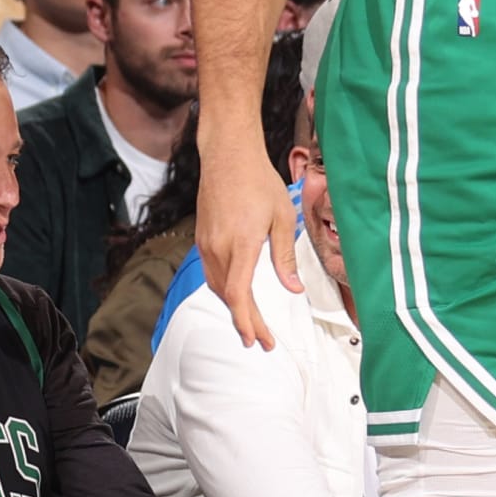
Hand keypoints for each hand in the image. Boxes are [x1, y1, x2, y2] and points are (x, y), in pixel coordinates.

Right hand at [197, 144, 303, 347]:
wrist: (227, 155)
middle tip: (263, 341)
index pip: (239, 296)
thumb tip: (293, 289)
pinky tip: (237, 294)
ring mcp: (206, 243)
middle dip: (246, 322)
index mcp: (241, 244)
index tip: (258, 340)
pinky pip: (212, 273)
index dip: (247, 322)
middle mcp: (218, 248)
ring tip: (252, 323)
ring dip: (234, 307)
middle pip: (229, 297)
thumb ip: (284, 257)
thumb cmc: (259, 181)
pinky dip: (225, 289)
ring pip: (218, 287)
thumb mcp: (282, 218)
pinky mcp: (202, 238)